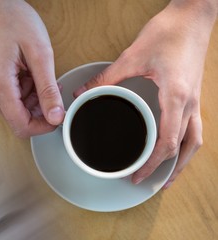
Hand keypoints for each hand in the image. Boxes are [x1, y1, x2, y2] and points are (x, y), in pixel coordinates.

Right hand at [0, 0, 64, 137]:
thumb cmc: (13, 20)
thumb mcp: (39, 53)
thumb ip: (47, 89)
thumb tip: (56, 117)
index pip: (21, 125)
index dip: (44, 126)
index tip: (60, 116)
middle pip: (18, 120)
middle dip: (40, 111)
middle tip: (54, 90)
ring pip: (15, 110)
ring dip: (34, 100)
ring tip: (42, 76)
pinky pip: (10, 98)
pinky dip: (26, 92)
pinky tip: (32, 74)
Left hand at [74, 0, 216, 187]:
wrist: (194, 16)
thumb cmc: (169, 32)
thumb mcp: (133, 56)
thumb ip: (106, 78)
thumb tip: (83, 93)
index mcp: (176, 97)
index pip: (166, 143)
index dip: (151, 164)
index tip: (136, 176)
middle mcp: (190, 103)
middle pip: (184, 149)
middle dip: (165, 170)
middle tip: (146, 182)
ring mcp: (196, 100)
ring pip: (195, 142)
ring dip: (182, 162)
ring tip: (167, 176)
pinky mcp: (195, 94)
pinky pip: (195, 128)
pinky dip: (186, 144)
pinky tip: (175, 147)